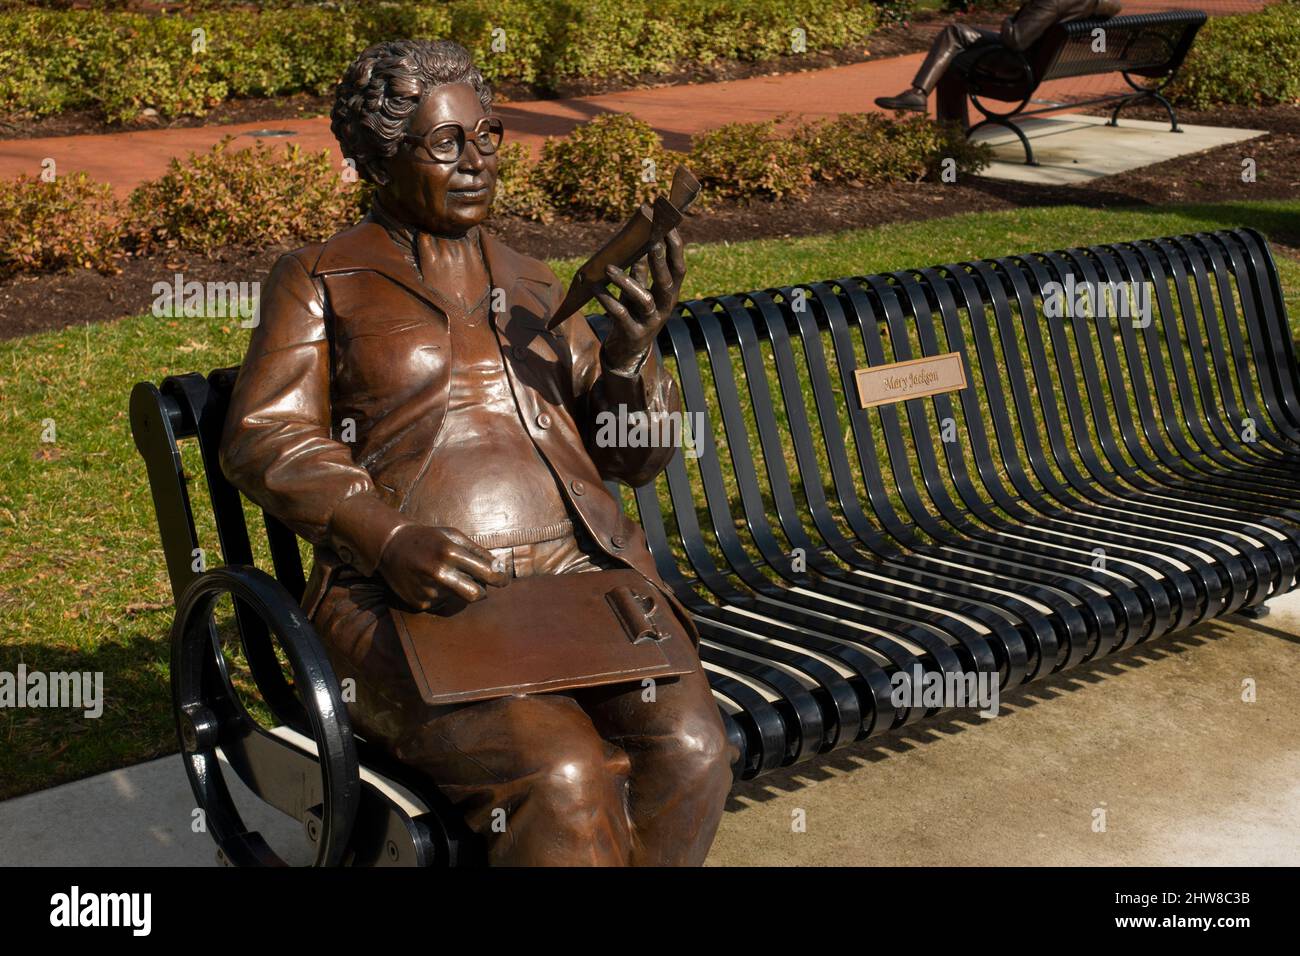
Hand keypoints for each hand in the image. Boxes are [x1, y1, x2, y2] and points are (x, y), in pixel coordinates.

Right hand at [376, 525, 508, 610]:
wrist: (390, 546)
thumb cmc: (428, 538)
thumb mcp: (453, 535)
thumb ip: (477, 551)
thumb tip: (500, 568)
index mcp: (450, 552)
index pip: (487, 573)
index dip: (500, 578)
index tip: (504, 579)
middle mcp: (439, 573)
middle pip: (475, 595)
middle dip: (482, 591)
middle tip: (481, 584)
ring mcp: (428, 591)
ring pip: (457, 598)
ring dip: (457, 588)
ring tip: (442, 573)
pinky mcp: (419, 603)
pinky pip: (441, 603)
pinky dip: (441, 594)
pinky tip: (428, 581)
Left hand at [595, 228, 685, 374]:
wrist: (627, 353)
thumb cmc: (633, 315)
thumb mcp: (638, 292)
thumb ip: (640, 270)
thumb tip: (639, 242)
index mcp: (668, 293)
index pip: (678, 267)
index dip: (675, 247)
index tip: (668, 224)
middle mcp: (664, 307)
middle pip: (668, 281)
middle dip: (660, 260)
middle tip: (652, 240)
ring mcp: (650, 322)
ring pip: (644, 299)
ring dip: (627, 282)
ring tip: (609, 268)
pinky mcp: (633, 334)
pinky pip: (620, 315)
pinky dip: (607, 300)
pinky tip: (595, 288)